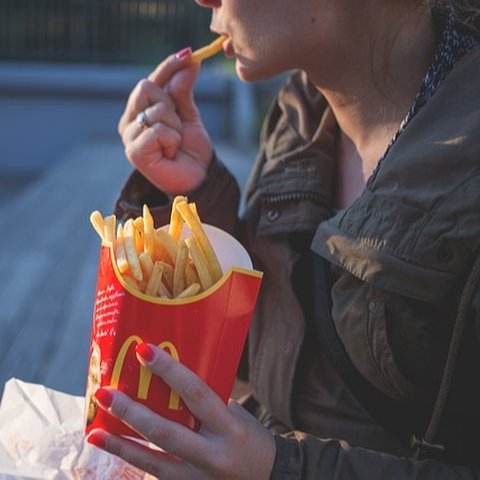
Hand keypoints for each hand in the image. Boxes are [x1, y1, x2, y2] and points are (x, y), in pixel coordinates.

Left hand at [87, 343, 275, 478]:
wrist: (270, 479)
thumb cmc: (251, 438)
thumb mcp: (236, 415)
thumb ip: (206, 402)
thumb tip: (172, 381)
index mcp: (229, 426)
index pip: (196, 393)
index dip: (170, 371)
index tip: (144, 351)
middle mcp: (213, 453)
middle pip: (166, 432)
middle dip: (132, 412)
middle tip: (106, 394)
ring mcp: (200, 478)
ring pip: (154, 462)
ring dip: (121, 446)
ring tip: (94, 433)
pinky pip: (158, 477)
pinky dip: (135, 463)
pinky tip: (115, 452)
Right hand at [118, 49, 212, 194]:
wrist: (198, 178)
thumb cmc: (191, 150)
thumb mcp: (189, 115)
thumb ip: (183, 90)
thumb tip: (189, 60)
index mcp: (139, 111)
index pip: (150, 80)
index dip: (167, 66)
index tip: (188, 54)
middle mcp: (129, 122)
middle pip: (146, 87)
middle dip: (172, 105)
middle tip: (178, 127)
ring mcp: (129, 137)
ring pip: (156, 109)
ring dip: (175, 127)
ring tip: (175, 145)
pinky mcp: (134, 153)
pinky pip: (158, 130)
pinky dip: (172, 140)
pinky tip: (170, 154)